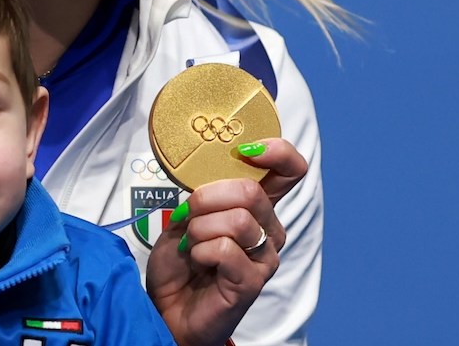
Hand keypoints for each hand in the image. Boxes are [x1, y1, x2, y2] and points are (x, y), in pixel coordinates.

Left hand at [144, 138, 306, 345]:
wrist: (168, 308)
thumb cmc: (180, 262)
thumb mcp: (186, 215)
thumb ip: (204, 192)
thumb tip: (207, 174)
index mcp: (258, 208)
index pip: (291, 170)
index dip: (277, 152)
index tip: (244, 149)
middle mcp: (269, 230)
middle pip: (251, 191)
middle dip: (207, 198)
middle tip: (186, 214)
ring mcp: (264, 258)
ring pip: (238, 220)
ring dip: (199, 228)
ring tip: (189, 244)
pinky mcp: (252, 282)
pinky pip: (226, 249)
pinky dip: (200, 251)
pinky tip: (196, 261)